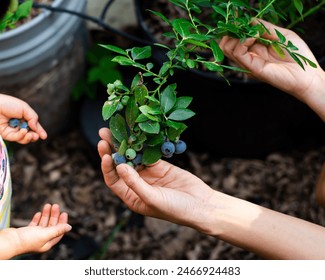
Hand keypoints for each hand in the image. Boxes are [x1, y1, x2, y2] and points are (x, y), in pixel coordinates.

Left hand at [0, 94, 46, 143]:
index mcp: (24, 118)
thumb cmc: (7, 104)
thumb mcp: (24, 108)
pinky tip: (23, 131)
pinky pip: (16, 138)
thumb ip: (33, 118)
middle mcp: (19, 125)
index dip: (39, 131)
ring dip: (29, 138)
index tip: (44, 136)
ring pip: (23, 139)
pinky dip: (21, 136)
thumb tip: (36, 128)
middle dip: (34, 136)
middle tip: (36, 136)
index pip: (33, 126)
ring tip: (31, 135)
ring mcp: (12, 130)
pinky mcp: (6, 134)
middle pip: (29, 134)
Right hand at [0, 204, 70, 258]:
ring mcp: (33, 237)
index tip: (64, 213)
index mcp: (47, 244)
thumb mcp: (45, 234)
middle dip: (54, 215)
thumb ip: (58, 230)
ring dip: (46, 214)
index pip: (59, 233)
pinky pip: (34, 225)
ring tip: (48, 205)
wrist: (8, 242)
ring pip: (43, 224)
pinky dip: (37, 218)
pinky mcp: (25, 233)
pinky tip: (39, 213)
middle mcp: (41, 241)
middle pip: (51, 227)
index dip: (62, 223)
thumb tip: (70, 227)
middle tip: (55, 205)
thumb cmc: (26, 240)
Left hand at [98, 127, 216, 232]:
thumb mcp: (152, 198)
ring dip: (125, 143)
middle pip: (120, 164)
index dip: (107, 167)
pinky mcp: (160, 165)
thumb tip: (118, 166)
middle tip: (104, 134)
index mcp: (131, 196)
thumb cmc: (175, 208)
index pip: (113, 180)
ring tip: (116, 129)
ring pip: (133, 156)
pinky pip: (148, 152)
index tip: (105, 153)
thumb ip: (134, 183)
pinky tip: (136, 133)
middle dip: (112, 149)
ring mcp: (149, 173)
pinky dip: (142, 144)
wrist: (201, 205)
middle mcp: (137, 184)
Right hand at [219, 19, 324, 103]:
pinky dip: (242, 42)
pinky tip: (252, 37)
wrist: (306, 74)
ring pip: (228, 48)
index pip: (237, 36)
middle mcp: (250, 55)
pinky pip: (238, 53)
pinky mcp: (251, 68)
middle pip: (227, 43)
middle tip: (242, 25)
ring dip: (236, 35)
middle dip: (232, 30)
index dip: (236, 26)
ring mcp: (249, 62)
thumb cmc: (298, 55)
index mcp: (256, 47)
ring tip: (251, 32)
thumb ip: (265, 28)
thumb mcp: (281, 35)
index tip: (239, 18)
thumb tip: (250, 21)